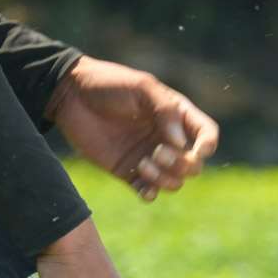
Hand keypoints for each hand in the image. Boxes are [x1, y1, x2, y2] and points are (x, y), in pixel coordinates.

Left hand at [46, 56, 219, 201]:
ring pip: (174, 182)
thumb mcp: (141, 87)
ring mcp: (149, 157)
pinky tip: (142, 188)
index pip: (206, 135)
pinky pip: (149, 191)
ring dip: (165, 179)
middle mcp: (167, 139)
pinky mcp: (129, 171)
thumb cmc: (108, 84)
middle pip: (193, 165)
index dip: (207, 146)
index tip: (195, 151)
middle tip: (158, 153)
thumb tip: (180, 142)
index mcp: (176, 116)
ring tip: (144, 165)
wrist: (70, 95)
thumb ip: (165, 111)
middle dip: (181, 165)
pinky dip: (150, 194)